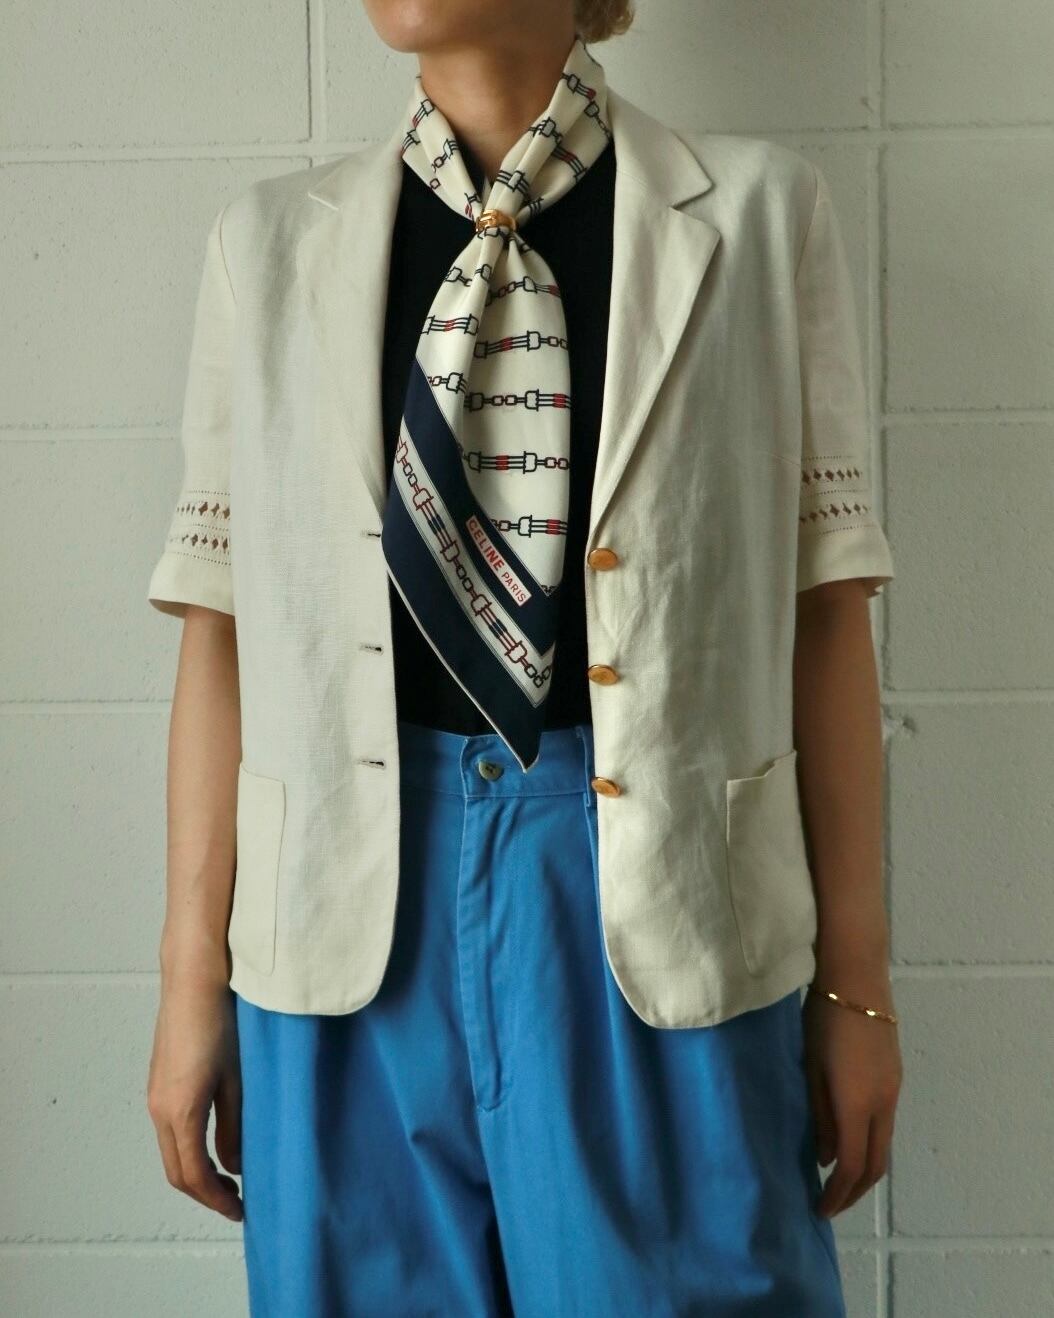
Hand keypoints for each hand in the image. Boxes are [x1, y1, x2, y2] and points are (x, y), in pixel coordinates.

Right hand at [146, 975, 242, 1221]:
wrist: (194, 980)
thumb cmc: (222, 1023)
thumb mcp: (238, 1079)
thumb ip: (235, 1126)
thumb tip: (235, 1165)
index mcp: (180, 1111)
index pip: (193, 1176)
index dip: (216, 1199)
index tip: (240, 1210)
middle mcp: (159, 1109)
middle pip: (176, 1170)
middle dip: (205, 1192)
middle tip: (236, 1201)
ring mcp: (155, 1095)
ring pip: (172, 1150)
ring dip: (196, 1170)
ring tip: (229, 1176)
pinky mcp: (159, 1082)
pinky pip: (170, 1129)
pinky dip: (190, 1147)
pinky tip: (213, 1142)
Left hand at [802, 984, 901, 1217]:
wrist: (857, 979)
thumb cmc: (822, 1020)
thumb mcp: (810, 1068)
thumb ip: (818, 1115)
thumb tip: (824, 1158)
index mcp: (857, 1104)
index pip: (851, 1165)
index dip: (837, 1194)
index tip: (819, 1210)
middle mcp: (883, 1104)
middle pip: (875, 1165)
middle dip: (853, 1191)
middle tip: (830, 1204)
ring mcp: (893, 1091)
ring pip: (883, 1146)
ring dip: (863, 1169)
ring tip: (838, 1180)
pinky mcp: (895, 1078)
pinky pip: (885, 1125)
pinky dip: (868, 1145)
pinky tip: (848, 1143)